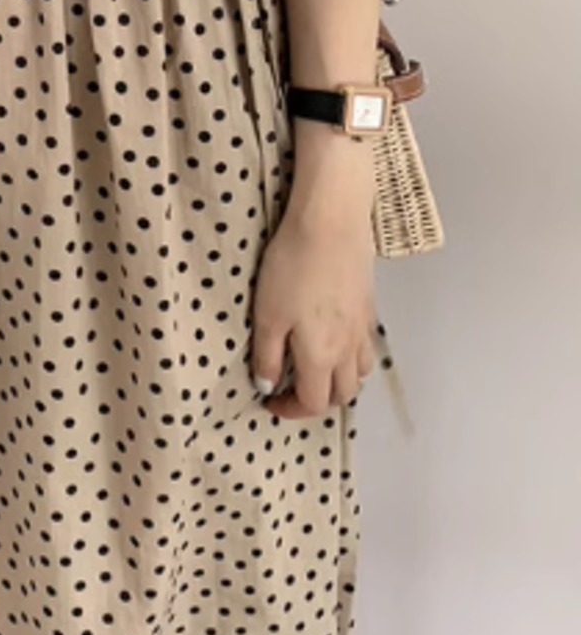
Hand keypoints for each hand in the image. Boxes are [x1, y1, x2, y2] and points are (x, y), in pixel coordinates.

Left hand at [250, 193, 377, 418]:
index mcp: (321, 357)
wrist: (330, 224)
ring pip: (359, 372)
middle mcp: (348, 349)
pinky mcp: (368, 305)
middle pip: (343, 395)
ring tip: (314, 367)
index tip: (270, 402)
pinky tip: (333, 337)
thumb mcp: (267, 315)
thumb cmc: (293, 268)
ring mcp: (362, 327)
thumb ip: (267, 356)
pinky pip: (365, 345)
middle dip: (318, 401)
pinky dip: (351, 356)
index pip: (314, 403)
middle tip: (291, 389)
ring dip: (339, 380)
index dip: (291, 410)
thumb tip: (267, 385)